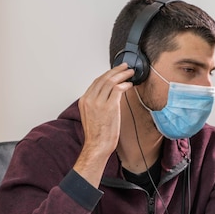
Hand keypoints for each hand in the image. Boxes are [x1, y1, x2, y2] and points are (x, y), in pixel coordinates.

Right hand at [74, 63, 133, 185]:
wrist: (97, 146)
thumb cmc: (97, 135)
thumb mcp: (92, 116)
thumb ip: (96, 104)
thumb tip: (108, 96)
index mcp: (84, 100)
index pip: (96, 82)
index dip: (107, 74)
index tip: (115, 71)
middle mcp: (90, 99)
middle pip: (103, 78)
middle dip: (116, 71)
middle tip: (125, 67)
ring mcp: (99, 102)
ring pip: (111, 82)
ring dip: (122, 75)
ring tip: (130, 73)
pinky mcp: (109, 107)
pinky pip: (118, 90)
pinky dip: (125, 85)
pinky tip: (130, 84)